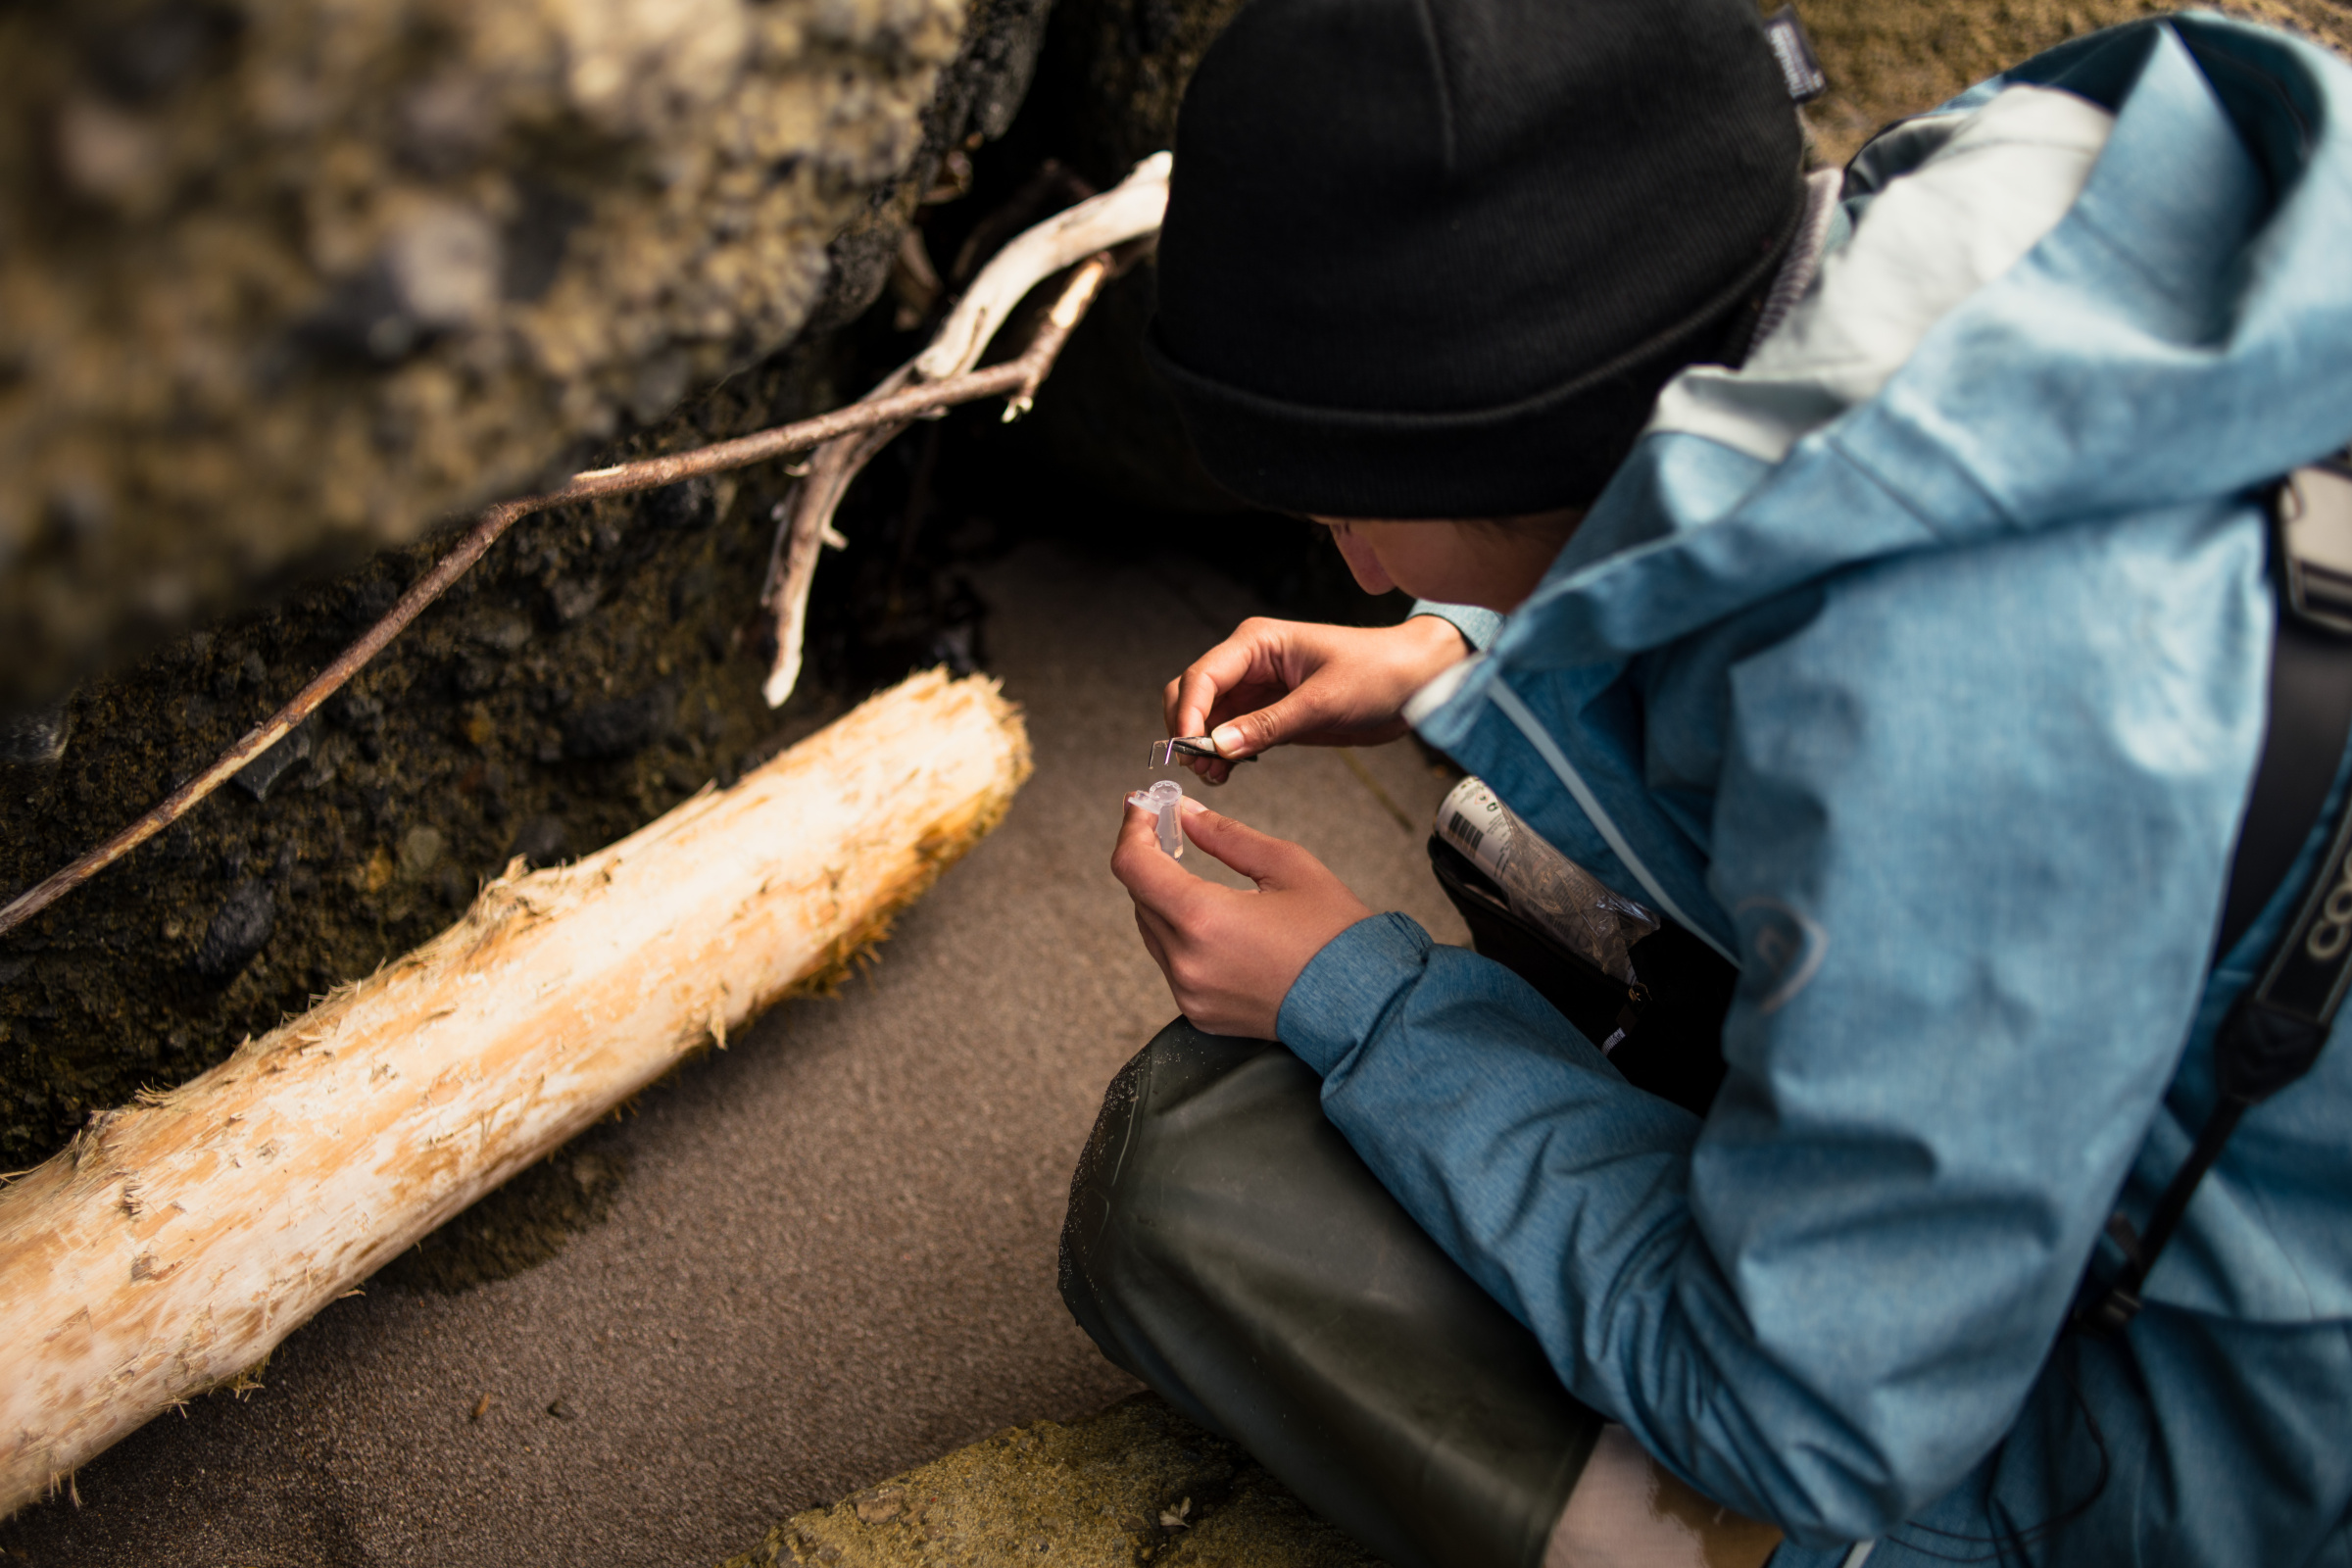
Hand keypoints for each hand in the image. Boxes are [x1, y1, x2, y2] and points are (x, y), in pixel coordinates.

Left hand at [1112, 795, 1372, 1038]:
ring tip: (1189, 869)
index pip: (1132, 866)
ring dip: (1163, 896)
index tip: (1144, 807)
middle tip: (1170, 826)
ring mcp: (1190, 993)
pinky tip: (1212, 918)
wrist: (1365, 1006)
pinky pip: (1172, 963)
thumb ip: (1225, 836)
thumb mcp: (1286, 866)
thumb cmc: (1335, 934)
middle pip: (1139, 896)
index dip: (1133, 828)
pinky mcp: (1199, 1013)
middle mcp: (1187, 962)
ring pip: (1152, 930)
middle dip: (1149, 857)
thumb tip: (1185, 813)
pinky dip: (1180, 934)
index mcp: (1203, 919)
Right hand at [1163, 616, 1468, 783]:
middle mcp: (1250, 663)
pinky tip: (1228, 773)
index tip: (1188, 749)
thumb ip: (1269, 725)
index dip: (1188, 713)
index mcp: (1257, 643)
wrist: (1418, 682)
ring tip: (1216, 776)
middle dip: (1188, 730)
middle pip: (1193, 694)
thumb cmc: (1378, 673)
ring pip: (1207, 718)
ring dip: (1203, 747)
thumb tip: (1218, 746)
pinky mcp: (1270, 714)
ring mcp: (1258, 690)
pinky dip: (1222, 754)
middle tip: (1201, 766)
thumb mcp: (1324, 701)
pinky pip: (1230, 734)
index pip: (1202, 675)